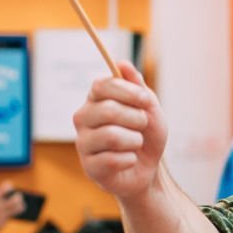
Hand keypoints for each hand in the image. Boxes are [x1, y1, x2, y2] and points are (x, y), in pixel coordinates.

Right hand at [0, 182, 24, 232]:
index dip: (9, 186)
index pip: (5, 190)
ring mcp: (2, 216)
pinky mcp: (2, 223)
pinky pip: (7, 217)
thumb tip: (4, 189)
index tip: (10, 186)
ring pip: (18, 209)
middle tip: (18, 196)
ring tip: (17, 204)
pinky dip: (3, 216)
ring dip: (19, 205)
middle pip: (16, 200)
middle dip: (19, 197)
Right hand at [74, 62, 167, 201]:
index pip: (102, 85)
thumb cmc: (146, 135)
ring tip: (136, 144)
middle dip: (136, 119)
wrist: (148, 169)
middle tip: (142, 126)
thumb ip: (137, 87)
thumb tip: (122, 63)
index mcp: (95, 99)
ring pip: (111, 136)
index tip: (145, 100)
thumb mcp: (149, 109)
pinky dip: (131, 160)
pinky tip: (129, 160)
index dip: (128, 91)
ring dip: (135, 141)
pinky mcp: (88, 166)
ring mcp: (83, 142)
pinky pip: (113, 160)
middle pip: (108, 110)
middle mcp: (83, 118)